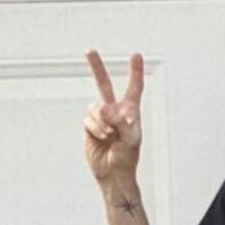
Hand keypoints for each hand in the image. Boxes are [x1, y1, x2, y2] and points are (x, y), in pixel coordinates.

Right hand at [84, 50, 143, 183]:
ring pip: (95, 108)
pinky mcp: (90, 126)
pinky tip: (102, 138)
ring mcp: (101, 119)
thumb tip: (105, 109)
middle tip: (89, 51)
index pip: (134, 88)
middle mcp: (115, 112)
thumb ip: (121, 121)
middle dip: (97, 68)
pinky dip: (95, 128)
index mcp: (131, 112)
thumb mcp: (131, 139)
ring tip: (110, 135)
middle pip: (104, 85)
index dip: (135, 72)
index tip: (136, 55)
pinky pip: (88, 120)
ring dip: (102, 122)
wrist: (112, 173)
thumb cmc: (127, 158)